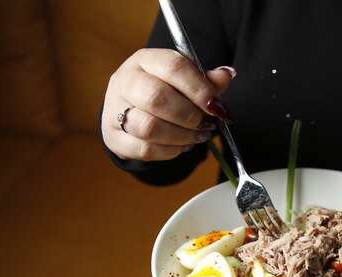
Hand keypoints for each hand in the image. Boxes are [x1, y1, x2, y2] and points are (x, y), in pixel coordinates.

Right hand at [101, 48, 235, 160]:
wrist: (131, 112)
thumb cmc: (165, 92)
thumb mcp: (185, 81)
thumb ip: (206, 80)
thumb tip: (227, 75)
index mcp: (145, 60)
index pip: (173, 66)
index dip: (200, 89)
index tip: (217, 107)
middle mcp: (125, 81)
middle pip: (156, 98)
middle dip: (189, 116)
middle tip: (206, 124)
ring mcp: (114, 110)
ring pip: (149, 127)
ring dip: (181, 136)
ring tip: (197, 136)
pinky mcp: (114, 138)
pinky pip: (145, 150)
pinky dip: (170, 151)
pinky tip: (182, 146)